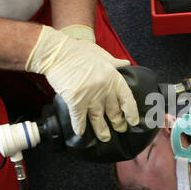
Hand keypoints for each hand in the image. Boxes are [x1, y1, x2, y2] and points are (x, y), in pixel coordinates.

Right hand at [25, 25, 138, 140]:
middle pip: (114, 111)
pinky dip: (79, 127)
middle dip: (118, 123)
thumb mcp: (100, 53)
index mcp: (113, 76)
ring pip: (98, 118)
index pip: (127, 98)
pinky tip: (80, 133)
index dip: (131, 112)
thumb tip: (126, 64)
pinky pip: (79, 119)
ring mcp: (90, 96)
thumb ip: (113, 62)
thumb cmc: (77, 51)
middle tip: (120, 129)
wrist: (57, 52)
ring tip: (105, 138)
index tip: (133, 121)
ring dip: (102, 130)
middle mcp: (104, 88)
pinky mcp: (75, 101)